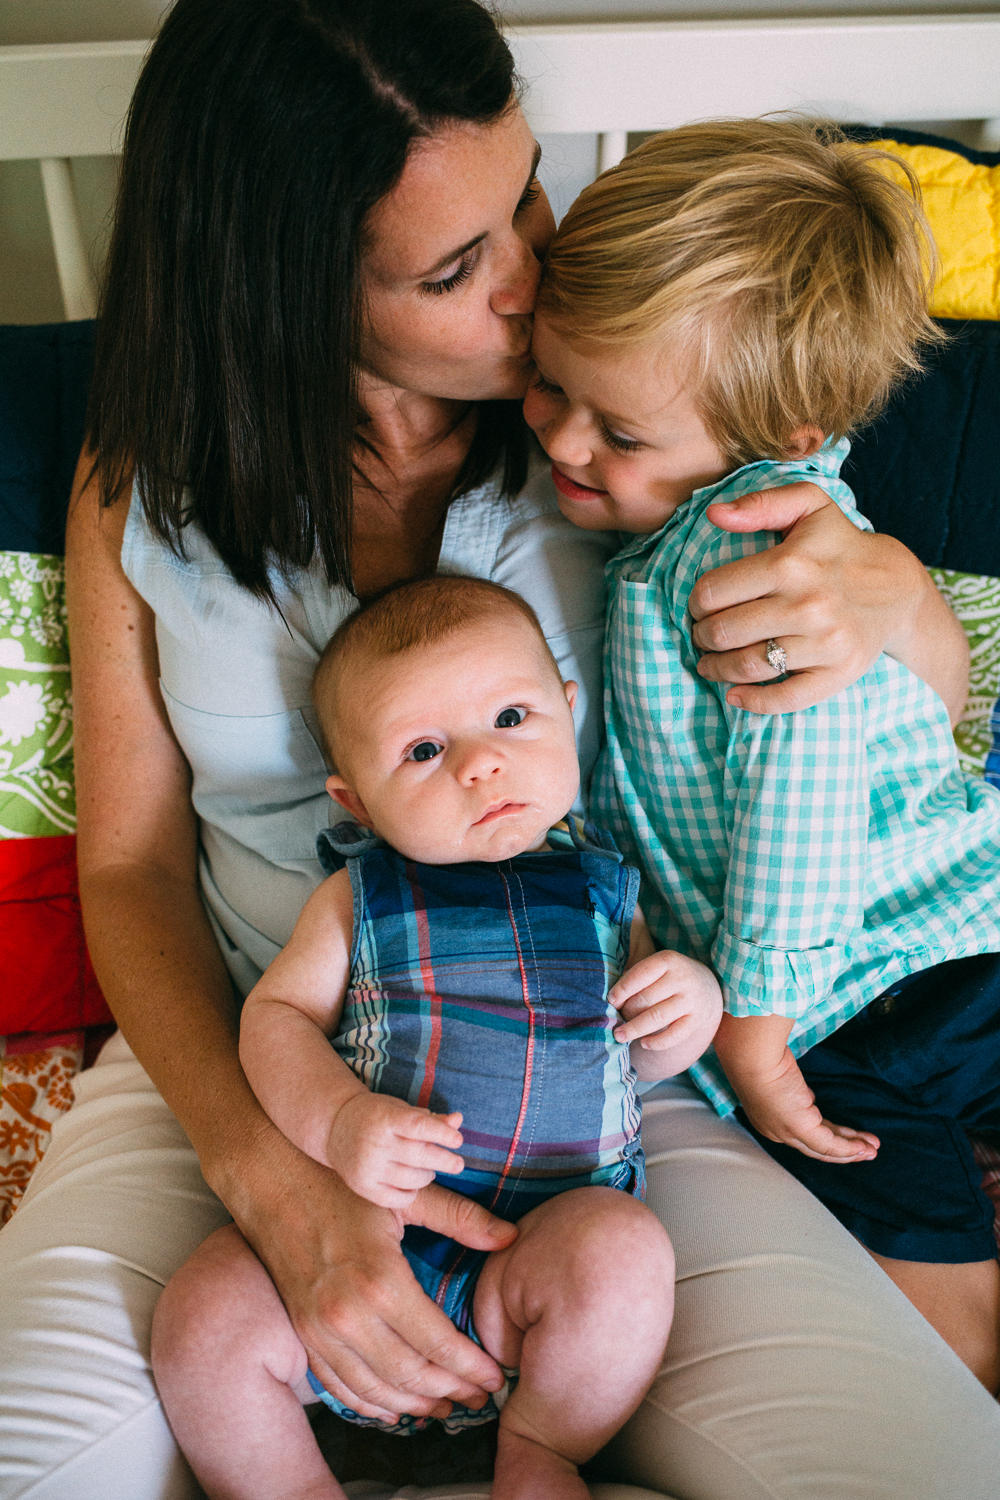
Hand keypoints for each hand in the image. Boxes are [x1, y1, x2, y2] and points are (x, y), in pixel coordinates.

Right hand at [226, 1123, 515, 1423]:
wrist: (272, 1183)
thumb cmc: (342, 1185)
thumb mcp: (404, 1196)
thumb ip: (459, 1217)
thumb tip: (511, 1236)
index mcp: (381, 1280)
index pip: (438, 1343)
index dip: (471, 1366)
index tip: (495, 1377)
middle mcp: (348, 1315)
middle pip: (410, 1374)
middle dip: (450, 1392)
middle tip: (479, 1399)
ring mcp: (320, 1330)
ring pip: (375, 1390)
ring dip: (414, 1406)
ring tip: (446, 1409)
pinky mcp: (303, 1334)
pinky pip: (339, 1386)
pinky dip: (370, 1404)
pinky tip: (394, 1409)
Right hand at [328, 1092, 463, 1208]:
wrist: (335, 1129)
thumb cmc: (376, 1116)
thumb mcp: (400, 1110)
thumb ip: (430, 1118)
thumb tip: (458, 1120)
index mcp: (384, 1118)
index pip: (418, 1126)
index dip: (442, 1134)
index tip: (458, 1141)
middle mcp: (374, 1143)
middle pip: (419, 1155)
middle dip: (445, 1160)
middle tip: (458, 1164)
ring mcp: (368, 1168)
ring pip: (413, 1179)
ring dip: (429, 1175)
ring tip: (429, 1169)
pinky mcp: (364, 1188)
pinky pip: (400, 1198)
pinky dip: (413, 1192)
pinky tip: (413, 1183)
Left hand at [609, 949, 722, 1076]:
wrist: (706, 987)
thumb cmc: (668, 977)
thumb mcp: (657, 968)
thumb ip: (636, 978)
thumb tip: (611, 1001)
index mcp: (668, 960)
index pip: (640, 974)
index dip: (622, 989)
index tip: (610, 1001)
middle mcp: (683, 978)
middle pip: (646, 998)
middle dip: (627, 1011)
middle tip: (616, 1019)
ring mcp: (692, 1000)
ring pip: (657, 1017)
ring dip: (635, 1029)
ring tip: (619, 1036)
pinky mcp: (698, 1020)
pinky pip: (674, 1035)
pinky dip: (656, 1042)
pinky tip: (643, 1044)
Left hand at [691, 481, 927, 713]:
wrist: (896, 586)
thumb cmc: (840, 544)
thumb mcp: (808, 506)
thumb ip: (761, 503)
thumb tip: (714, 514)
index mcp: (790, 564)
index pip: (712, 592)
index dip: (696, 603)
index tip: (700, 607)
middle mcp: (807, 605)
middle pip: (724, 632)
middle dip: (702, 637)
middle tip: (703, 636)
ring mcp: (825, 643)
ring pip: (747, 666)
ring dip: (717, 669)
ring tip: (711, 663)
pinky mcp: (839, 673)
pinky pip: (786, 698)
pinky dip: (753, 702)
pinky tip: (736, 695)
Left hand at [737, 1048, 879, 1163]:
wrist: (751, 1054)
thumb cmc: (760, 1057)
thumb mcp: (781, 1079)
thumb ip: (795, 1093)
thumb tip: (809, 1097)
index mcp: (769, 1121)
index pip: (801, 1135)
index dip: (826, 1136)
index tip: (846, 1135)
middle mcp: (776, 1132)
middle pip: (815, 1147)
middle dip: (844, 1149)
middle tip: (865, 1150)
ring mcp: (786, 1133)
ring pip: (825, 1149)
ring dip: (852, 1150)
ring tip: (873, 1150)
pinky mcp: (799, 1128)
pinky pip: (830, 1145)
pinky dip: (849, 1148)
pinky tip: (864, 1148)